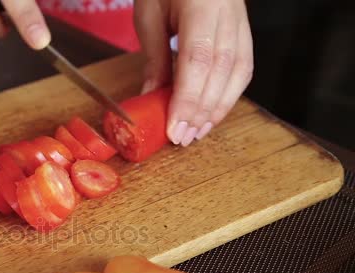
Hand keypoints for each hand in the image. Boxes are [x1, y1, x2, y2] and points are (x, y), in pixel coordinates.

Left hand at [135, 0, 253, 145]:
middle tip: (183, 137)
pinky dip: (229, 94)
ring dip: (218, 108)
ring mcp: (241, 22)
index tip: (175, 127)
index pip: (198, 59)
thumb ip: (155, 57)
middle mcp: (229, 14)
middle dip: (201, 110)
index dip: (188, 98)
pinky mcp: (245, 31)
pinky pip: (243, 68)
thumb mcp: (149, 15)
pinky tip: (213, 112)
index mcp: (202, 5)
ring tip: (197, 131)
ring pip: (238, 73)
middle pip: (221, 70)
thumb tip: (152, 99)